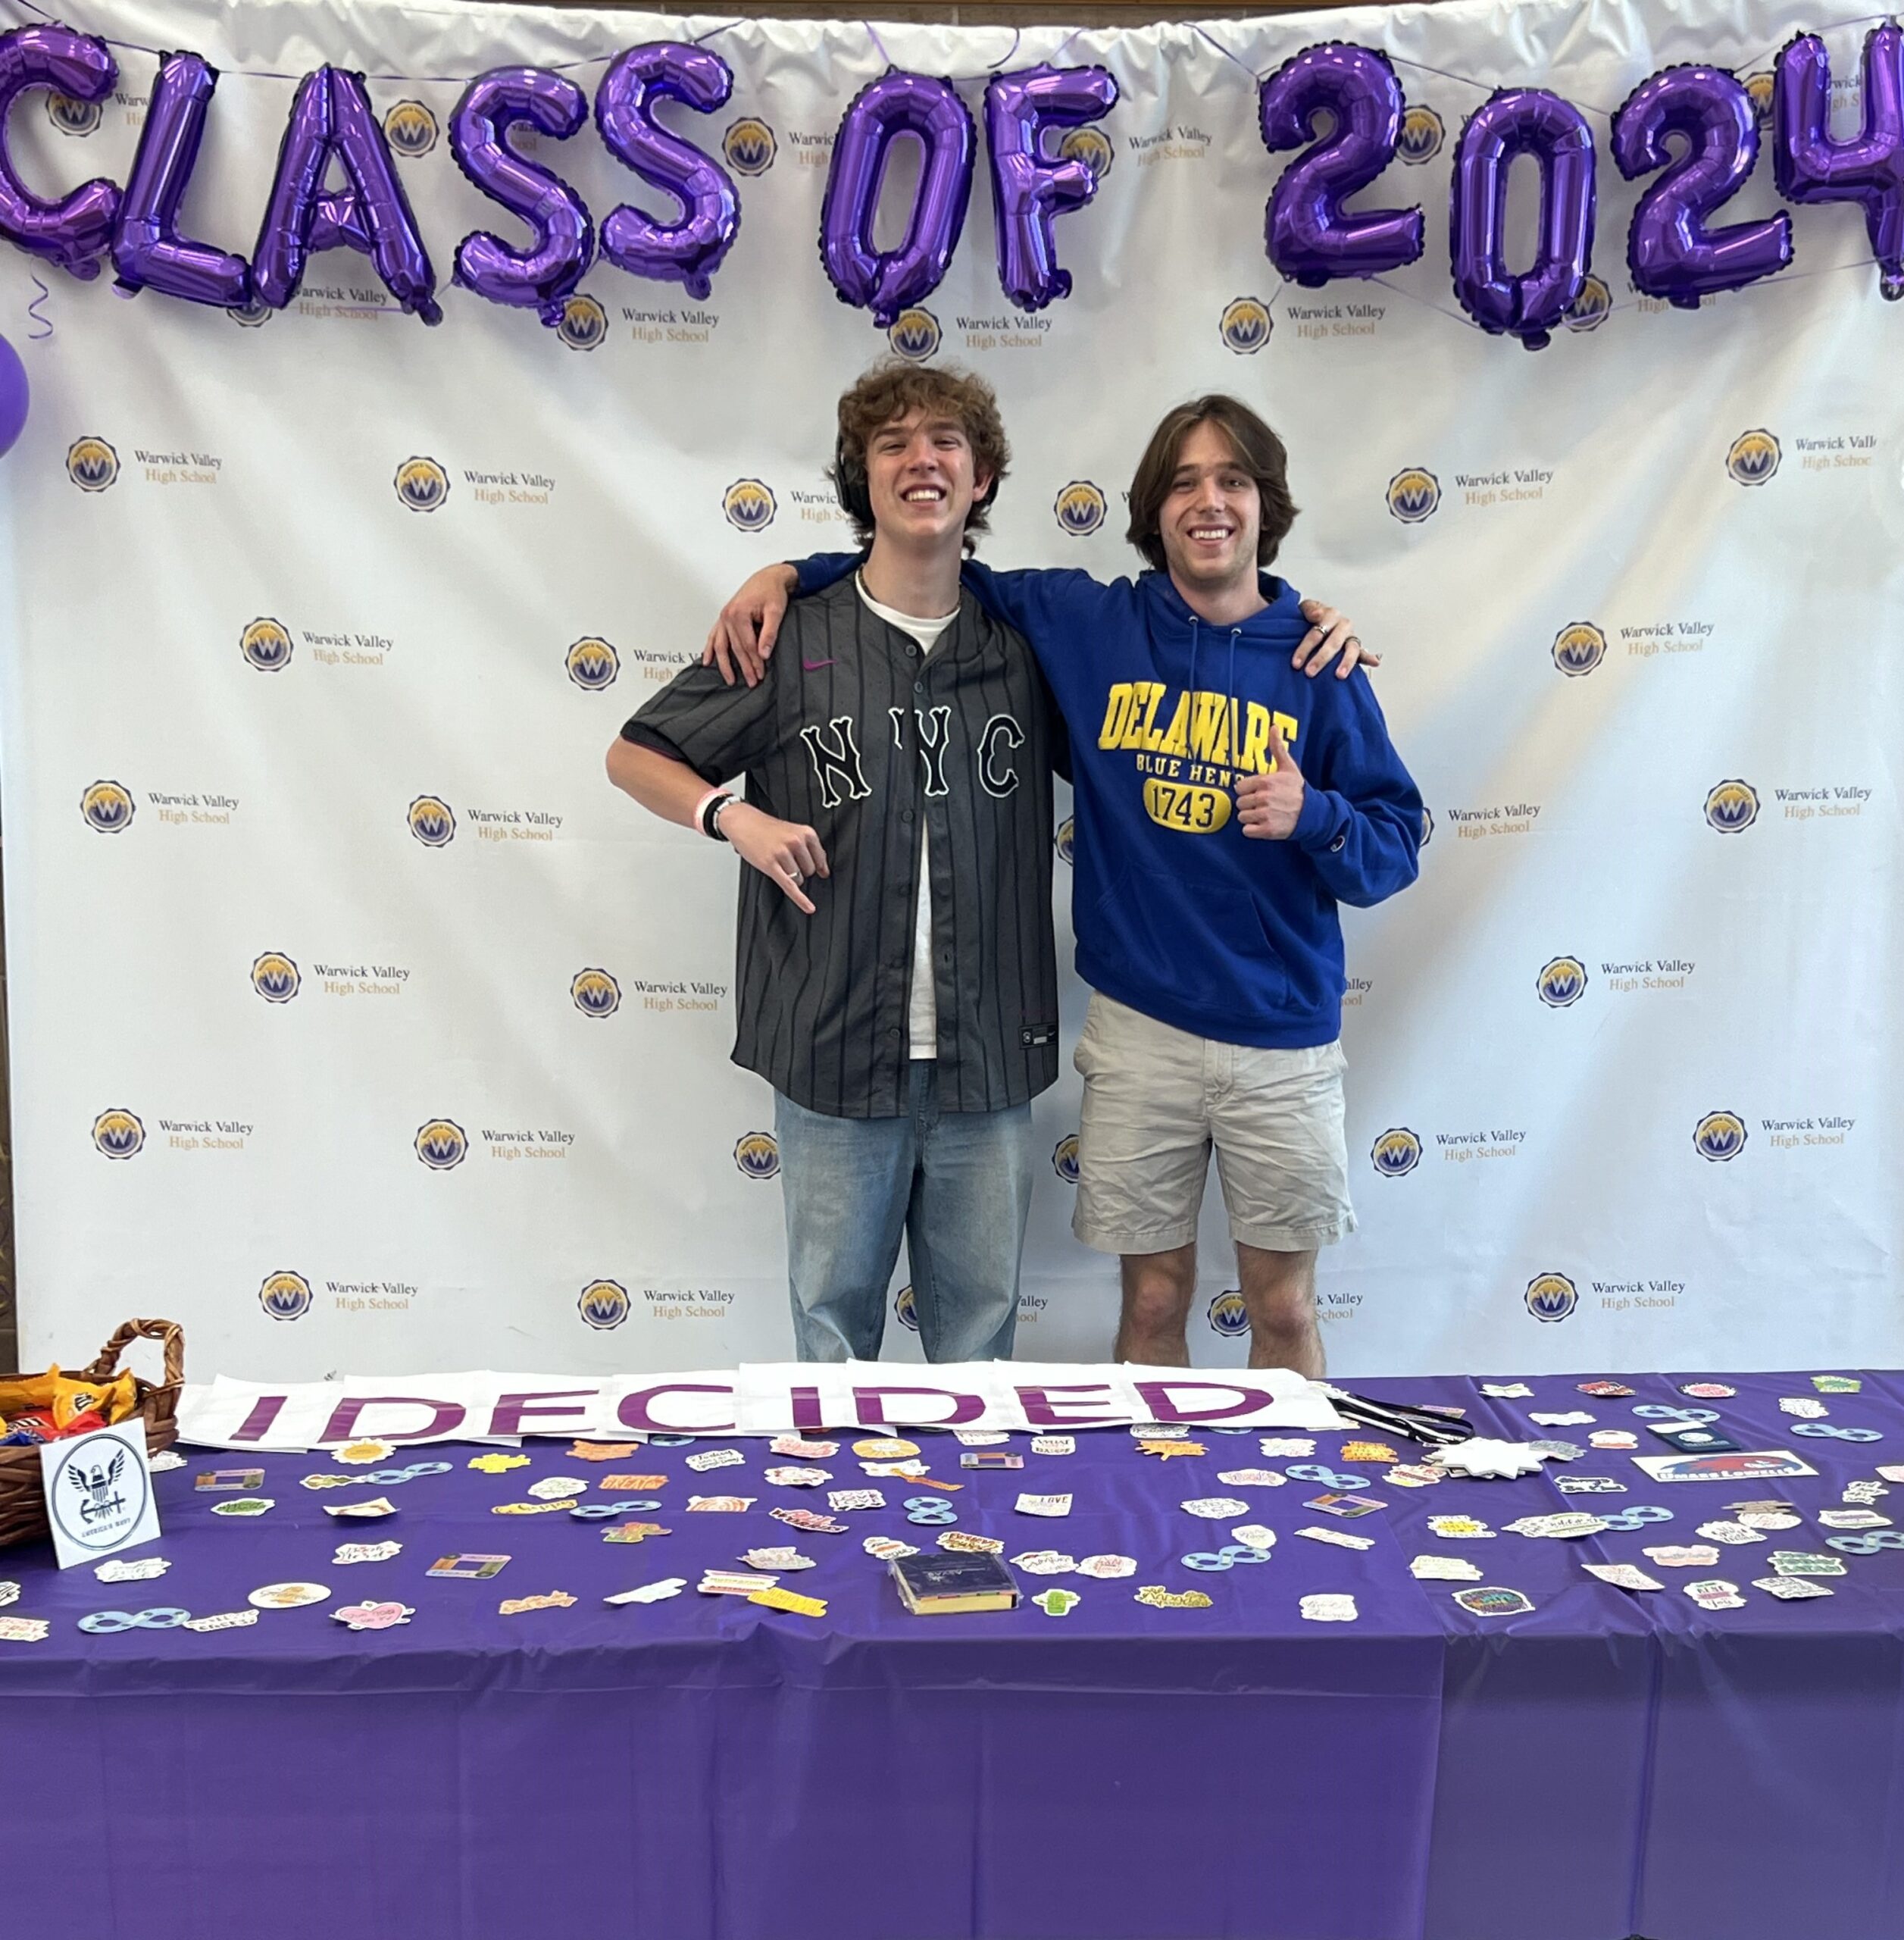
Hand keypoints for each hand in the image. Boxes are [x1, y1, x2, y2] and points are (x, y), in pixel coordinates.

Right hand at [702, 564, 797, 687]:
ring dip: (724, 664)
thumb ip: (769, 633)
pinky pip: (713, 636)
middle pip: (734, 648)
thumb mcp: (776, 611)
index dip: (754, 662)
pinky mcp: (724, 617)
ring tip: (730, 680)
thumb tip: (764, 653)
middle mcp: (727, 616)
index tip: (760, 674)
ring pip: (720, 645)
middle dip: (743, 667)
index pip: (747, 645)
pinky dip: (709, 649)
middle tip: (752, 682)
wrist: (768, 578)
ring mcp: (723, 617)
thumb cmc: (772, 591)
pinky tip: (707, 661)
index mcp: (739, 613)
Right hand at [720, 801, 828, 913]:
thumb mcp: (794, 830)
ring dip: (790, 876)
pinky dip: (800, 900)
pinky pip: (790, 886)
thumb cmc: (767, 828)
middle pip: (810, 871)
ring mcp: (783, 853)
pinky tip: (808, 907)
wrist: (744, 822)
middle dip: (800, 870)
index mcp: (806, 832)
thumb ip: (809, 848)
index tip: (821, 873)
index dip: (818, 866)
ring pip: (799, 879)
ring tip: (778, 863)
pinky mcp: (770, 865)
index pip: (821, 859)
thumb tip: (824, 871)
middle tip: (787, 860)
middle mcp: (796, 842)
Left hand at [1235, 725, 1303, 838]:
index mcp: (1265, 782)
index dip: (1247, 791)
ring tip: (1264, 814)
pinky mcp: (1267, 830)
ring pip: (1242, 817)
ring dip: (1250, 818)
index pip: (1239, 788)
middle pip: (1240, 803)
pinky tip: (1263, 825)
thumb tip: (1273, 727)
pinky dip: (1253, 830)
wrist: (1312, 814)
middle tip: (1262, 805)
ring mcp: (1265, 815)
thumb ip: (1277, 748)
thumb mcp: (1288, 767)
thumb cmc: (1297, 790)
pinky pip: (1247, 831)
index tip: (1257, 792)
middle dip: (1248, 805)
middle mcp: (1264, 798)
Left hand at [1295, 599, 1380, 678]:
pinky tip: (1375, 662)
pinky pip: (1362, 652)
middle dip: (1321, 658)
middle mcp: (1343, 625)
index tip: (1296, 663)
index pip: (1318, 632)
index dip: (1305, 648)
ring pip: (1351, 649)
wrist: (1314, 617)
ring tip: (1339, 675)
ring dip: (1346, 662)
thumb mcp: (1305, 608)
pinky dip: (1369, 657)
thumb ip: (1309, 609)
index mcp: (1330, 615)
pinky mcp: (1355, 646)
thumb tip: (1317, 615)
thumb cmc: (1309, 616)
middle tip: (1310, 672)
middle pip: (1333, 643)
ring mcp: (1350, 636)